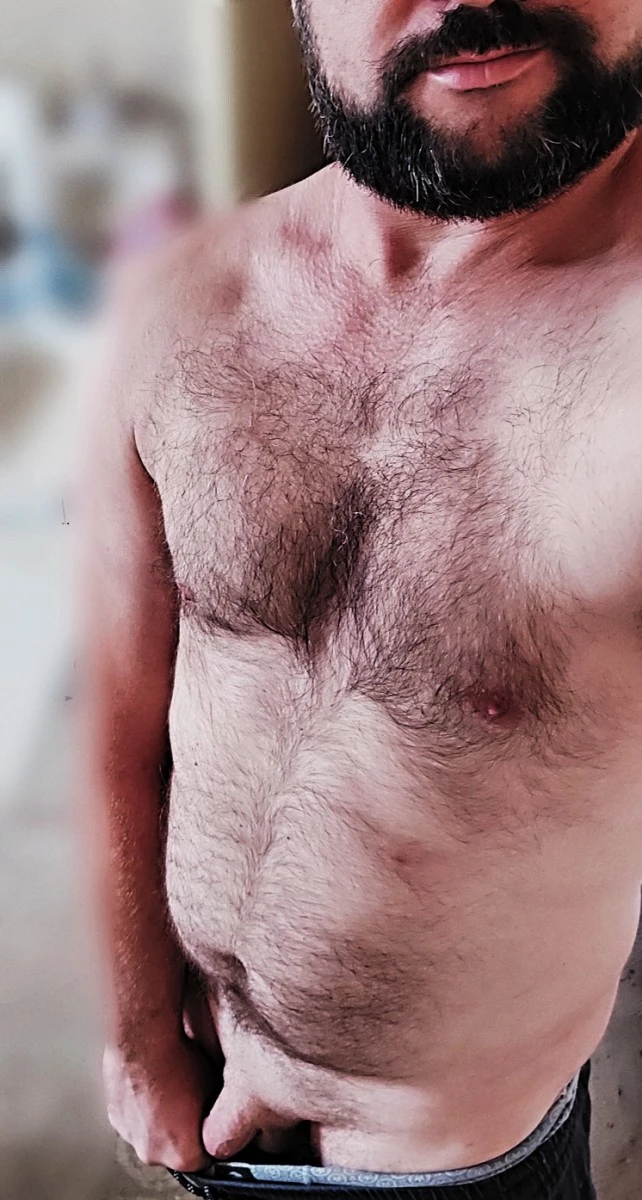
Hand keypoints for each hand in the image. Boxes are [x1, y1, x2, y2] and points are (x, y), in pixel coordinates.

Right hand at [104, 1032, 219, 1170]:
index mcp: (183, 1155)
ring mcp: (132, 1138)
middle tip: (191, 1101)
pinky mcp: (116, 1119)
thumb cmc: (179, 1062)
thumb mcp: (216, 1088)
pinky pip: (136, 1119)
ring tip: (170, 1088)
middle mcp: (154, 1155)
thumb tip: (224, 1112)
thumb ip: (219, 1113)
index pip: (206, 1159)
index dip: (213, 1137)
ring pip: (153, 1135)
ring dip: (161, 1119)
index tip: (214, 1123)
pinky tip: (153, 1083)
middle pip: (176, 1150)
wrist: (144, 1040)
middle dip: (185, 1130)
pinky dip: (143, 1107)